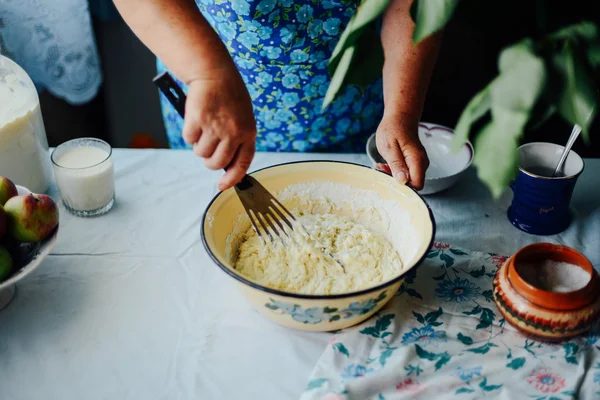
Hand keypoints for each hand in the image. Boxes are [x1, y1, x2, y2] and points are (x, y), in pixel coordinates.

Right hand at [182, 64, 255, 190]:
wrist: (215, 73)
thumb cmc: (229, 96)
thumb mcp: (243, 118)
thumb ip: (238, 139)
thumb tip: (227, 164)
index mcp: (248, 132)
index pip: (242, 164)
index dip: (232, 178)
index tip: (222, 185)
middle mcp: (233, 132)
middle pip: (216, 163)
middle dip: (209, 161)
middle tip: (207, 150)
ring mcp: (215, 127)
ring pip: (201, 153)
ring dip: (198, 145)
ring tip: (203, 128)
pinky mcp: (197, 120)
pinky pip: (189, 139)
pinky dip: (189, 132)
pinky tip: (196, 120)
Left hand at [375, 114, 428, 189]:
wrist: (400, 116)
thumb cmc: (393, 128)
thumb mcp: (389, 147)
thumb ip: (396, 165)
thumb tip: (403, 181)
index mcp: (416, 160)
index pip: (417, 184)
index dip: (403, 187)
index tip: (388, 179)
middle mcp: (421, 163)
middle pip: (413, 183)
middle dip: (396, 181)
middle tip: (381, 169)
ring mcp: (419, 162)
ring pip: (409, 178)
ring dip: (394, 176)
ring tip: (382, 165)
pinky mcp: (414, 161)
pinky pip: (407, 172)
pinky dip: (396, 171)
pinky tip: (386, 164)